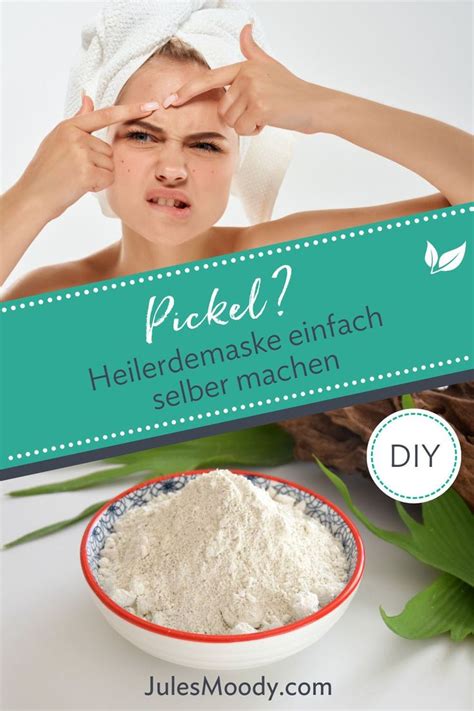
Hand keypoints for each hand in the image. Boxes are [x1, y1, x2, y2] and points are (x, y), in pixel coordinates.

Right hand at [17, 97, 159, 219]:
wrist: (34, 195)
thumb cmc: (46, 171)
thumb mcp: (58, 140)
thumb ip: (78, 122)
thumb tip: (88, 97)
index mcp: (69, 127)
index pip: (105, 115)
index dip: (130, 110)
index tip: (152, 105)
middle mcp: (76, 137)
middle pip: (109, 150)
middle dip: (99, 164)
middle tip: (76, 172)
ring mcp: (81, 154)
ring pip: (110, 165)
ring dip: (99, 176)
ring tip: (76, 178)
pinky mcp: (87, 172)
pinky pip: (108, 178)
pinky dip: (99, 186)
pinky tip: (81, 186)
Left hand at [163, 24, 318, 135]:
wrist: (316, 104)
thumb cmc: (293, 90)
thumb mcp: (271, 65)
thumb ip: (253, 50)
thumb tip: (245, 27)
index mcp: (245, 66)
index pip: (209, 79)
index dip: (187, 91)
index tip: (170, 101)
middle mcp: (246, 75)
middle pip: (222, 110)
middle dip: (238, 118)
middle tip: (259, 111)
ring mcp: (253, 90)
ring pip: (232, 122)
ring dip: (247, 125)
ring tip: (266, 115)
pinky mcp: (260, 107)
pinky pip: (244, 129)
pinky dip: (256, 131)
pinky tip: (271, 121)